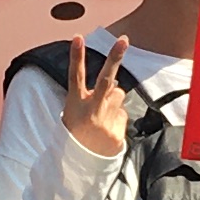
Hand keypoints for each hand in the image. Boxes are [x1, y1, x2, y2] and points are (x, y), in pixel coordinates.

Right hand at [58, 35, 126, 156]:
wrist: (84, 161)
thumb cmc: (79, 129)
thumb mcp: (75, 110)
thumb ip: (92, 94)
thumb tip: (116, 81)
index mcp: (76, 104)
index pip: (76, 76)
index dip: (76, 56)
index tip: (78, 37)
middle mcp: (91, 112)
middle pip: (106, 80)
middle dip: (115, 57)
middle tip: (124, 39)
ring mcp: (105, 122)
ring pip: (119, 94)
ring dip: (114, 100)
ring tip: (102, 116)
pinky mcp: (117, 133)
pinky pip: (123, 113)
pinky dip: (118, 117)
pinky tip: (108, 128)